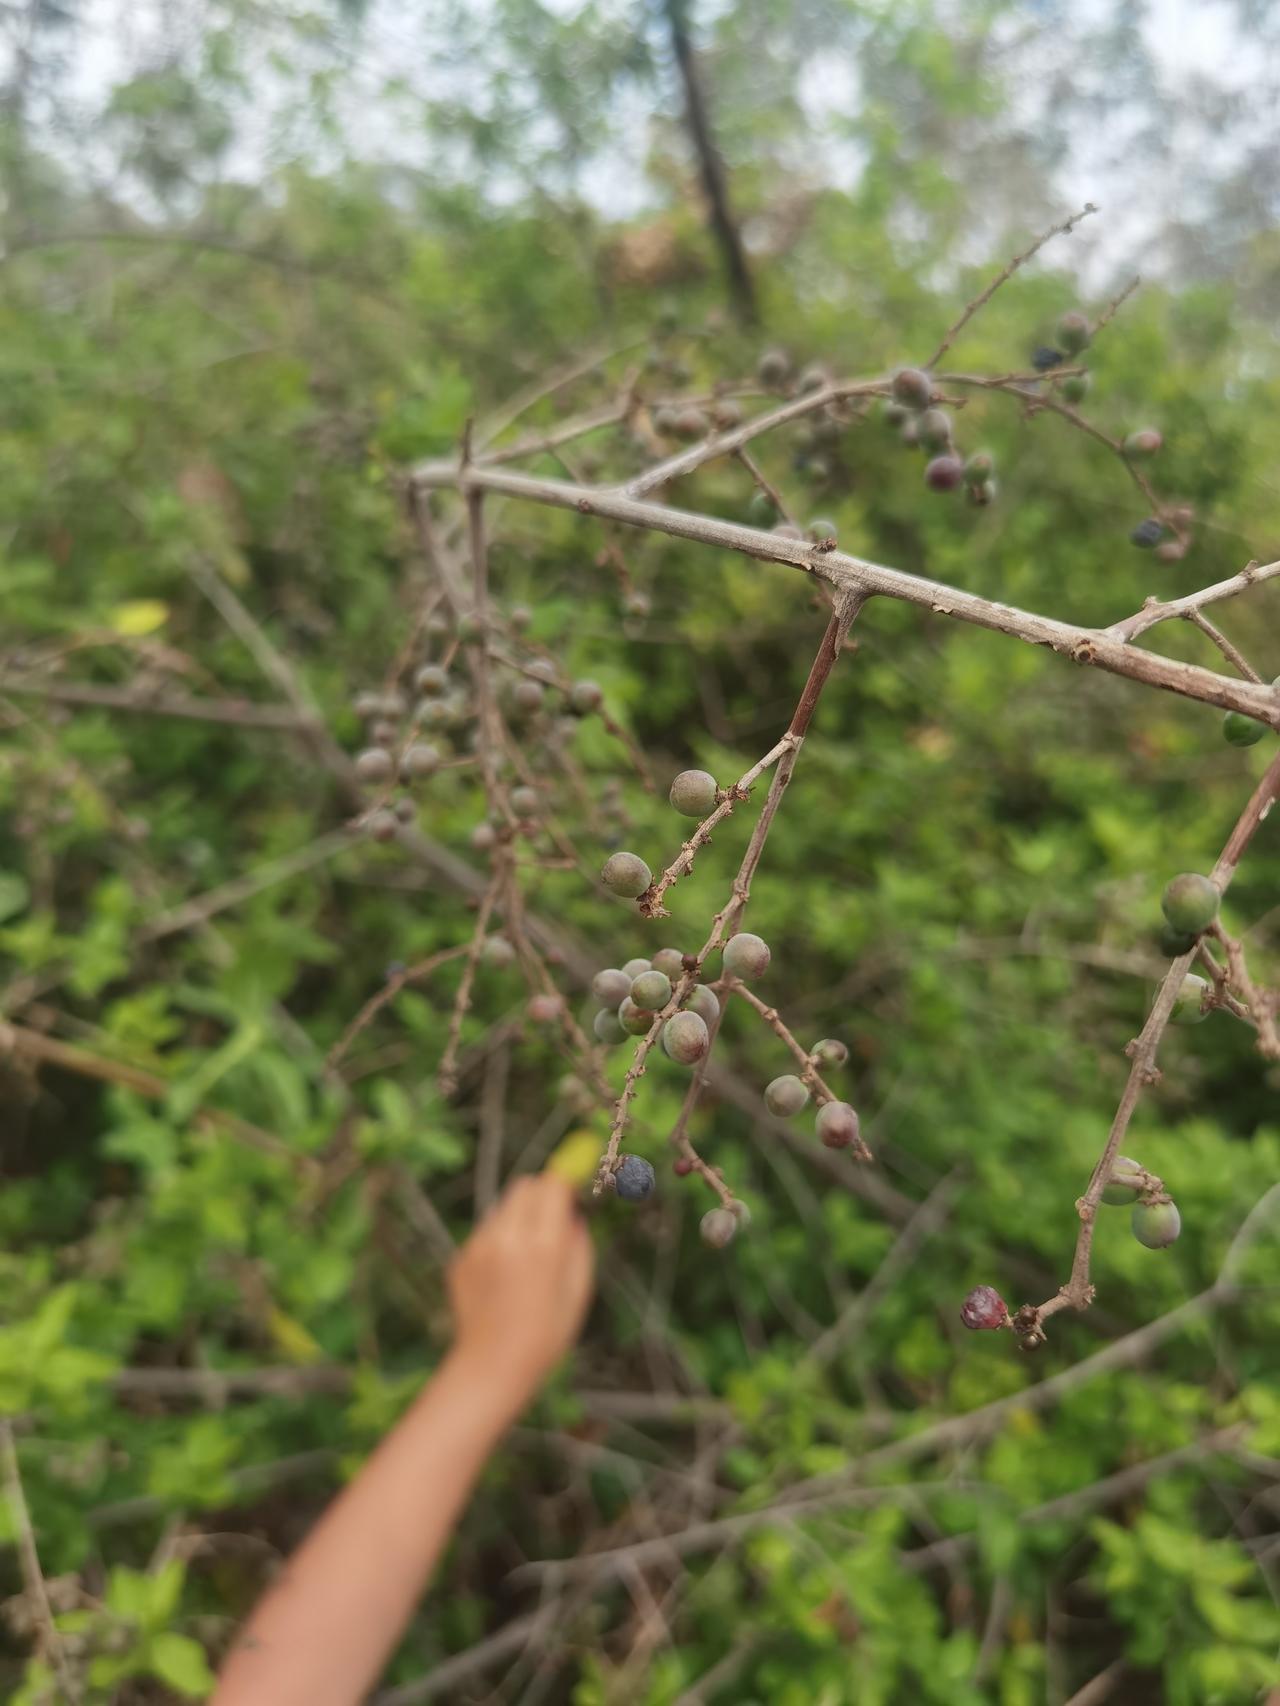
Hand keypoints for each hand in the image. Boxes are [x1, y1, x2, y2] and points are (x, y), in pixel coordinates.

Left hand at [446, 1173, 594, 1407]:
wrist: (491, 1368)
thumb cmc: (544, 1337)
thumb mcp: (577, 1293)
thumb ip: (579, 1247)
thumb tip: (575, 1216)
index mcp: (542, 1246)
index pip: (552, 1185)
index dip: (565, 1180)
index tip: (574, 1185)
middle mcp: (507, 1238)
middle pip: (524, 1186)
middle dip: (541, 1193)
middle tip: (551, 1216)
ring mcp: (478, 1247)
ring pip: (503, 1208)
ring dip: (518, 1217)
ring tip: (525, 1258)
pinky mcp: (460, 1259)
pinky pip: (484, 1234)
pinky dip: (498, 1241)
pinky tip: (502, 1278)